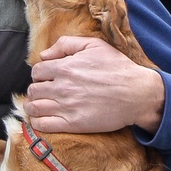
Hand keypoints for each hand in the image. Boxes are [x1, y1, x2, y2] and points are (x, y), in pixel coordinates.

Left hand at [27, 36, 165, 134]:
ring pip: (34, 108)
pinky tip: (43, 119)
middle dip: (37, 90)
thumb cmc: (117, 68)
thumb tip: (44, 55)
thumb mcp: (94, 45)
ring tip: (41, 106)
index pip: (36, 72)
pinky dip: (37, 122)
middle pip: (33, 90)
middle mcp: (62, 87)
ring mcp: (66, 106)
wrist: (137, 93)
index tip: (48, 79)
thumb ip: (66, 44)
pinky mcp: (72, 124)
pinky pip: (43, 125)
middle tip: (45, 93)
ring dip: (33, 106)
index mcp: (65, 67)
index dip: (40, 75)